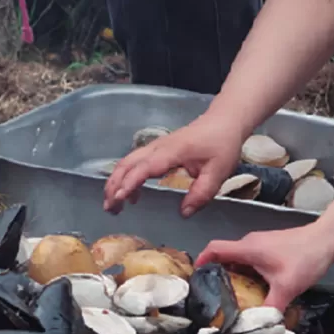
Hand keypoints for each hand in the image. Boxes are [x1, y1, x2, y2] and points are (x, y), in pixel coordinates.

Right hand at [103, 114, 246, 216]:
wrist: (224, 120)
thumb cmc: (222, 144)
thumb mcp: (218, 171)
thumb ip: (202, 192)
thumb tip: (184, 213)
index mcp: (173, 151)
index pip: (145, 167)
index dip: (131, 183)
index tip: (120, 199)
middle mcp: (158, 148)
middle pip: (127, 163)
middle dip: (114, 185)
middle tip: (110, 208)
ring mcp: (155, 147)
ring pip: (127, 162)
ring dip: (116, 182)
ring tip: (113, 205)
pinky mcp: (156, 150)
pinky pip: (134, 162)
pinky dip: (125, 177)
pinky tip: (130, 195)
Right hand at [196, 226, 333, 309]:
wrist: (328, 239)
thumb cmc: (305, 258)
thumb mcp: (287, 288)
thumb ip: (274, 310)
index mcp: (247, 249)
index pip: (214, 249)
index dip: (201, 261)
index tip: (195, 278)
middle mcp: (250, 243)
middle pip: (224, 256)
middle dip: (217, 275)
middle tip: (214, 296)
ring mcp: (261, 243)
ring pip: (238, 258)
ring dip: (233, 274)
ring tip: (232, 296)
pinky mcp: (271, 246)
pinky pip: (250, 258)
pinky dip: (247, 272)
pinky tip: (255, 287)